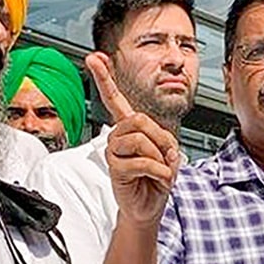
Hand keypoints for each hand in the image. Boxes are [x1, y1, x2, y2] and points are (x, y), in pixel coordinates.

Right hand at [88, 51, 179, 226]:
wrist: (150, 205)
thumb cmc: (156, 178)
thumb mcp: (168, 153)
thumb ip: (165, 140)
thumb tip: (161, 145)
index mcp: (130, 127)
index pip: (114, 98)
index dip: (104, 77)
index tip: (95, 57)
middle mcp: (118, 136)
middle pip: (138, 119)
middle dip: (160, 137)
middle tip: (166, 155)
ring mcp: (114, 151)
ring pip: (140, 139)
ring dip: (159, 156)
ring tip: (160, 169)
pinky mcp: (115, 168)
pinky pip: (141, 162)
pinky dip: (158, 171)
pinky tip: (158, 178)